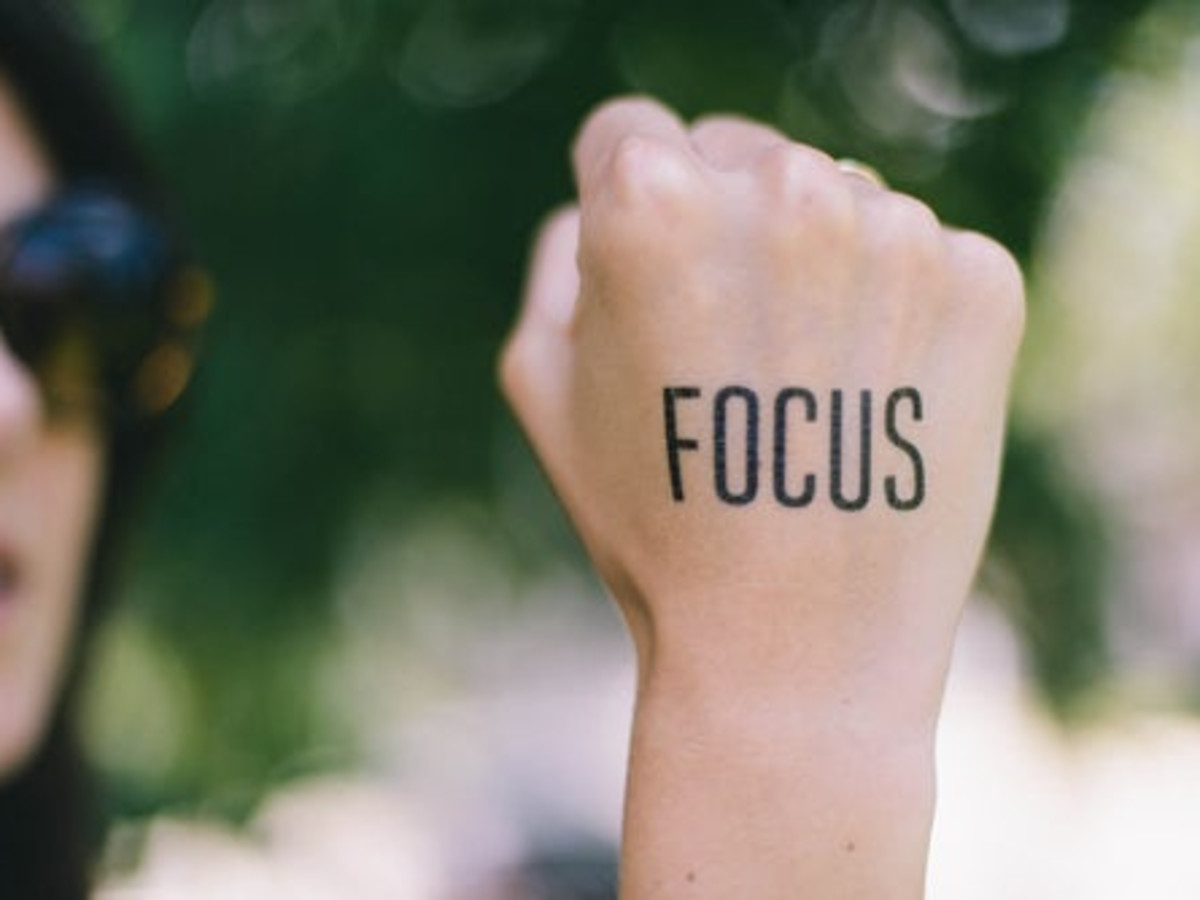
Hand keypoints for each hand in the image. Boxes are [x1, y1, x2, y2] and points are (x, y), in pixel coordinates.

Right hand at [500, 96, 1023, 897]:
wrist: (794, 648)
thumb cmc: (650, 520)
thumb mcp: (539, 384)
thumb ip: (556, 256)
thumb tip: (600, 206)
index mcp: (653, 200)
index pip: (628, 134)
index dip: (621, 209)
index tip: (642, 278)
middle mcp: (784, 189)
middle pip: (740, 155)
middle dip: (723, 230)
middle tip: (724, 356)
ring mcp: (896, 231)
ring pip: (836, 202)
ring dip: (815, 267)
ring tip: (800, 392)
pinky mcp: (981, 283)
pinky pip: (921, 257)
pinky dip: (896, 310)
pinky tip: (866, 400)